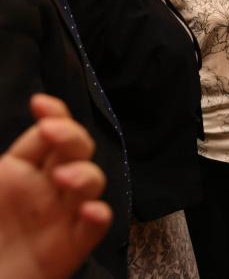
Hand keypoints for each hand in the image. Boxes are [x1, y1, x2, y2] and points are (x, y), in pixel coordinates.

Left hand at [0, 94, 111, 278]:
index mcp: (20, 171)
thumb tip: (23, 131)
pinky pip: (94, 227)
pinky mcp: (72, 246)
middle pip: (75, 151)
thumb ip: (0, 167)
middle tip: (53, 132)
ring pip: (90, 183)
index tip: (40, 105)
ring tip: (64, 178)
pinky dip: (97, 217)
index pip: (47, 135)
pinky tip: (90, 211)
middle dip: (71, 136)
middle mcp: (48, 188)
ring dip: (84, 175)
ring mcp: (63, 215)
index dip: (53, 115)